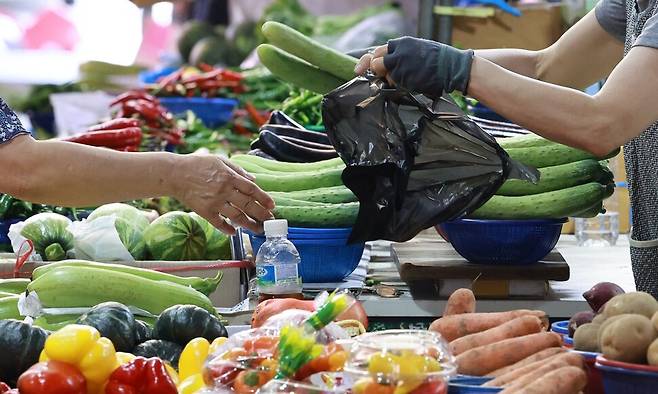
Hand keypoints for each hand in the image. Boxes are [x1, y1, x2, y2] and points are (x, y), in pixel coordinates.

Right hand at [174, 154, 274, 234]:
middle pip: (248, 205)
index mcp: (229, 176)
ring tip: (258, 229)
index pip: (252, 189)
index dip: (264, 198)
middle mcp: (224, 190)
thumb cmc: (198, 165)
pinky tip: (235, 232)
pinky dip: (228, 229)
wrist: (175, 174)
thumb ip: (238, 170)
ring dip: (249, 224)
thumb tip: (253, 179)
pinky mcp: (204, 211)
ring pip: (236, 216)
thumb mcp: (220, 161)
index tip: (272, 206)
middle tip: (270, 221)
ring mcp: (214, 202)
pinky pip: (219, 223)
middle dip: (261, 214)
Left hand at [354, 36, 474, 95]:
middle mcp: (398, 52)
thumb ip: (398, 56)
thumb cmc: (435, 61)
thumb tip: (381, 64)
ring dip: (393, 80)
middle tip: (382, 76)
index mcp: (401, 44)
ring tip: (410, 77)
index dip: (366, 62)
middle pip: (375, 63)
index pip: (376, 52)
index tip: (357, 71)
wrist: (452, 67)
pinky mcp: (405, 78)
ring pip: (386, 76)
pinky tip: (415, 81)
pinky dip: (401, 85)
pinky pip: (396, 84)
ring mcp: (401, 66)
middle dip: (376, 71)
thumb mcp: (415, 51)